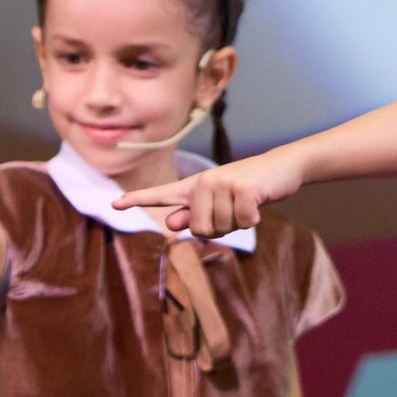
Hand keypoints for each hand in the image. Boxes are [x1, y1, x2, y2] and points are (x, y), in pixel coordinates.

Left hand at [112, 151, 304, 237]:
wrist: (281, 167)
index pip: (161, 194)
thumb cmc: (248, 188)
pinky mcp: (243, 189)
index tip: (115, 205)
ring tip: (246, 204)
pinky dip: (254, 219)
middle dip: (220, 229)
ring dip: (239, 223)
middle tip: (234, 211)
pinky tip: (258, 203)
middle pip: (200, 229)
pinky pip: (243, 223)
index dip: (138, 200)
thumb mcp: (219, 201)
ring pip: (222, 228)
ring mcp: (222, 183)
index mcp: (194, 186)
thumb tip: (172, 224)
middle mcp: (204, 182)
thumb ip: (194, 213)